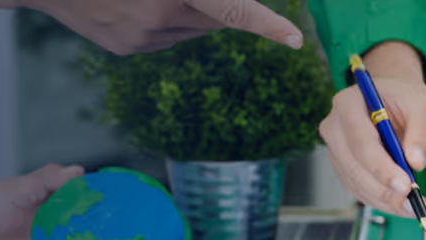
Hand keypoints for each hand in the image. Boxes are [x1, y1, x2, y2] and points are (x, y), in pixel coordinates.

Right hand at [0, 0, 303, 54]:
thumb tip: (225, 2)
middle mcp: (163, 17)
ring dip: (188, 10)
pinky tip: (136, 4)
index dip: (267, 25)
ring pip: (192, 28)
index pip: (232, 9)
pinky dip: (165, 21)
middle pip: (215, 17)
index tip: (294, 40)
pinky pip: (167, 37)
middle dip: (219, 2)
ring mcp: (145, 38)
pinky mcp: (130, 50)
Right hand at [318, 42, 425, 217]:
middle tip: (413, 204)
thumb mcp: (421, 106)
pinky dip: (382, 201)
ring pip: (357, 184)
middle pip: (355, 168)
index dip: (381, 168)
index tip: (405, 186)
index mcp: (348, 104)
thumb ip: (420, 133)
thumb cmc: (403, 98)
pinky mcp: (343, 168)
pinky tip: (402, 204)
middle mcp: (334, 128)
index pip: (360, 141)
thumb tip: (416, 162)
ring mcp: (335, 150)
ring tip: (415, 207)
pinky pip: (360, 190)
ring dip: (386, 201)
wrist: (392, 98)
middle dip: (385, 191)